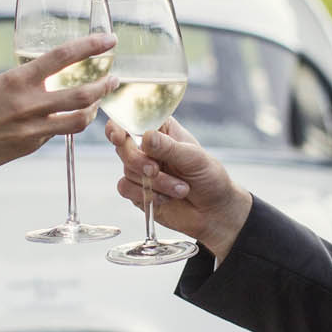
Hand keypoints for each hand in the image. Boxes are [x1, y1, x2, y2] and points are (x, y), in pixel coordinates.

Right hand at [0, 33, 116, 178]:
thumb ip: (21, 82)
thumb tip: (43, 81)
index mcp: (17, 80)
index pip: (63, 57)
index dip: (90, 46)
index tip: (108, 40)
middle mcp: (29, 104)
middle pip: (82, 94)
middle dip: (104, 85)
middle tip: (114, 79)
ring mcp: (32, 129)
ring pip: (78, 121)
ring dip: (93, 109)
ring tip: (98, 102)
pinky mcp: (31, 146)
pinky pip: (56, 133)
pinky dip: (63, 124)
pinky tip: (60, 120)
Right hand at [107, 116, 251, 259]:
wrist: (213, 211)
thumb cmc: (209, 177)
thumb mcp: (194, 158)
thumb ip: (168, 148)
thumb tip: (145, 137)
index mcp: (161, 130)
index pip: (132, 120)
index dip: (119, 127)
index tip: (120, 137)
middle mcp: (147, 147)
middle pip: (123, 146)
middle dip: (139, 161)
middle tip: (155, 170)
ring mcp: (140, 169)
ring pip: (128, 170)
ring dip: (155, 183)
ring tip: (181, 189)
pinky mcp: (137, 190)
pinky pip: (125, 188)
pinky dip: (145, 195)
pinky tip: (165, 198)